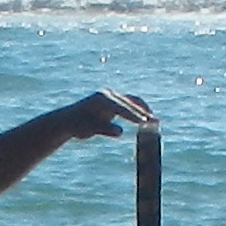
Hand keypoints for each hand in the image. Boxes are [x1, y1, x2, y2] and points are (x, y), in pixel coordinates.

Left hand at [27, 90, 156, 146]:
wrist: (70, 120)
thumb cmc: (78, 126)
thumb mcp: (89, 130)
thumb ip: (104, 129)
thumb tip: (120, 131)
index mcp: (101, 99)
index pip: (120, 107)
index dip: (132, 115)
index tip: (143, 123)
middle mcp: (107, 95)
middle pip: (129, 102)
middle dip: (142, 113)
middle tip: (155, 123)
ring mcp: (112, 97)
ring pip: (132, 102)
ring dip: (144, 111)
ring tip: (155, 122)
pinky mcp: (115, 102)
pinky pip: (130, 105)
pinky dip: (139, 111)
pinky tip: (148, 120)